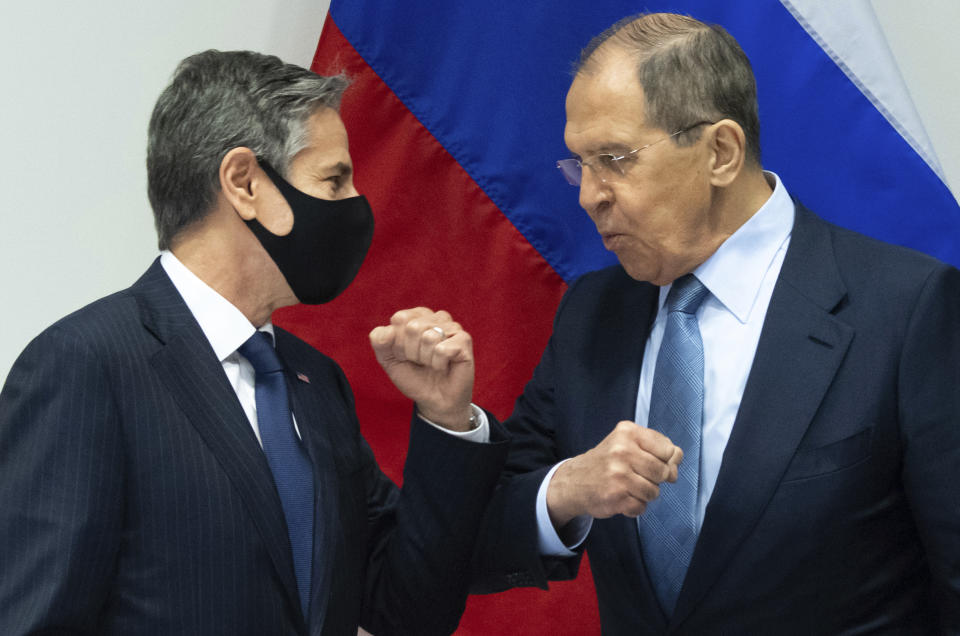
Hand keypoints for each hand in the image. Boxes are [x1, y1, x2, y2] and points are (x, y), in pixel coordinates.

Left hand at [369, 307, 474, 430]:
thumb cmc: (414, 377)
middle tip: (420, 362)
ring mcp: (453, 328)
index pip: (399, 319)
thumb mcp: (389, 360)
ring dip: (425, 359)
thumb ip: (379, 342)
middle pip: (413, 327)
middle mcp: (436, 317)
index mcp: (418, 316)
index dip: (397, 343)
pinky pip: (442, 350)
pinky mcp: (464, 341)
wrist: (434, 401)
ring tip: (431, 364)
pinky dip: (438, 364)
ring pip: (428, 337)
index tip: (405, 355)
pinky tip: (443, 367)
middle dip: (411, 352)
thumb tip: (389, 331)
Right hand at [546, 421, 682, 527]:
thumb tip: (677, 464)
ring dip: (645, 494)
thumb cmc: (608, 461)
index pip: (669, 450)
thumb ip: (657, 449)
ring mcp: (618, 474)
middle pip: (663, 472)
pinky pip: (641, 507)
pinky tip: (622, 498)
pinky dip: (635, 506)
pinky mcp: (615, 496)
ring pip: (654, 492)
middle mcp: (622, 450)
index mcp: (628, 432)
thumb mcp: (628, 443)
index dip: (667, 460)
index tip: (657, 462)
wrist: (575, 481)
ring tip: (628, 487)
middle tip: (639, 476)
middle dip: (656, 479)